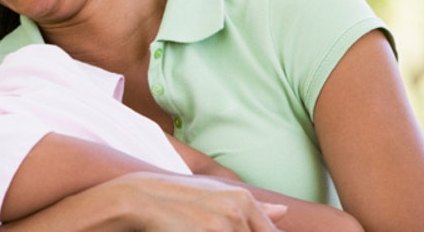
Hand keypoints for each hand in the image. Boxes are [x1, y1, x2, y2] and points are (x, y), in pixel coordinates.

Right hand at [105, 172, 284, 231]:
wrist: (140, 197)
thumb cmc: (178, 197)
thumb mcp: (217, 195)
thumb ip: (254, 206)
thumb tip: (284, 212)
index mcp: (245, 202)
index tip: (226, 230)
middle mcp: (238, 212)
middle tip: (206, 227)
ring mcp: (222, 226)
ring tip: (194, 226)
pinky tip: (190, 230)